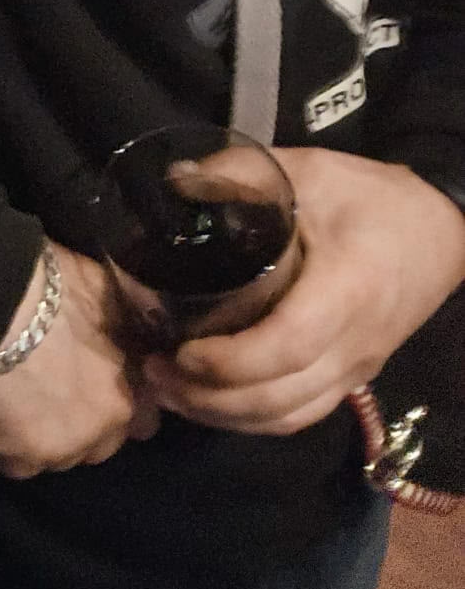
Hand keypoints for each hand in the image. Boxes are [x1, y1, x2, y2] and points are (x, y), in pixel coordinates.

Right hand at [0, 243, 158, 478]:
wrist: (1, 303)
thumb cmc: (57, 288)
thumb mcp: (112, 297)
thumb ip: (131, 328)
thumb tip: (144, 327)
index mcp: (135, 391)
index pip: (143, 419)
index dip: (118, 400)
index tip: (98, 384)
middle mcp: (108, 429)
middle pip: (101, 444)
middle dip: (85, 423)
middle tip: (55, 389)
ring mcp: (65, 450)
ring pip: (60, 456)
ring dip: (46, 435)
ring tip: (19, 398)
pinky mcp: (21, 460)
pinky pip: (16, 462)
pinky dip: (6, 442)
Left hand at [144, 150, 464, 434]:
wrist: (441, 228)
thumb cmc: (372, 198)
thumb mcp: (309, 169)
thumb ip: (242, 171)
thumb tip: (173, 182)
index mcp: (346, 290)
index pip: (286, 346)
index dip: (228, 361)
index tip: (177, 350)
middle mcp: (355, 344)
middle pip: (282, 398)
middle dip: (211, 399)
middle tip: (152, 373)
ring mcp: (357, 368)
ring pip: (291, 416)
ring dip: (227, 417)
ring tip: (170, 392)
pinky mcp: (354, 376)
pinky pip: (303, 413)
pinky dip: (255, 419)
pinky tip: (214, 402)